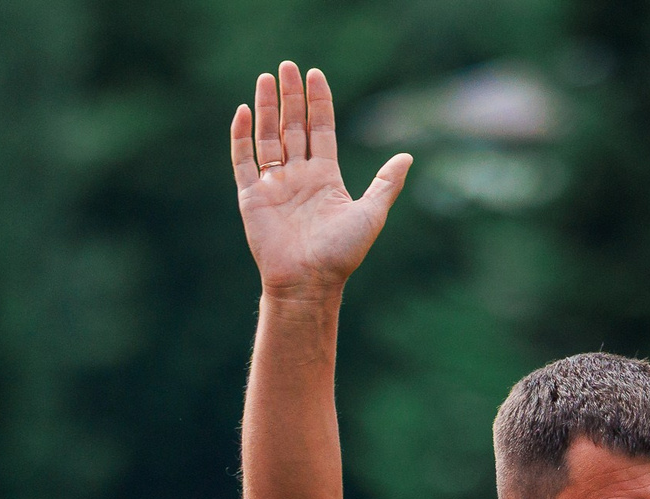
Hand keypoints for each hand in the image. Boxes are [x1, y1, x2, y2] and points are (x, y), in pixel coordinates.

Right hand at [231, 63, 410, 300]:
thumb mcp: (371, 213)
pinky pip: (243, 161)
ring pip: (267, 137)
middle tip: (287, 66)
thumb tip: (407, 156)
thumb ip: (385, 183)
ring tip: (265, 78)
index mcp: (325, 178)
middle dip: (291, 96)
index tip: (315, 75)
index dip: (319, 103)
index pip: (321, 130)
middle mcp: (299, 177)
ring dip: (266, 108)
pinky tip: (243, 112)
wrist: (309, 282)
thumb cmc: (342, 253)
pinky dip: (241, 137)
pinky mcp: (251, 197)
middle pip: (293, 127)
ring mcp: (274, 186)